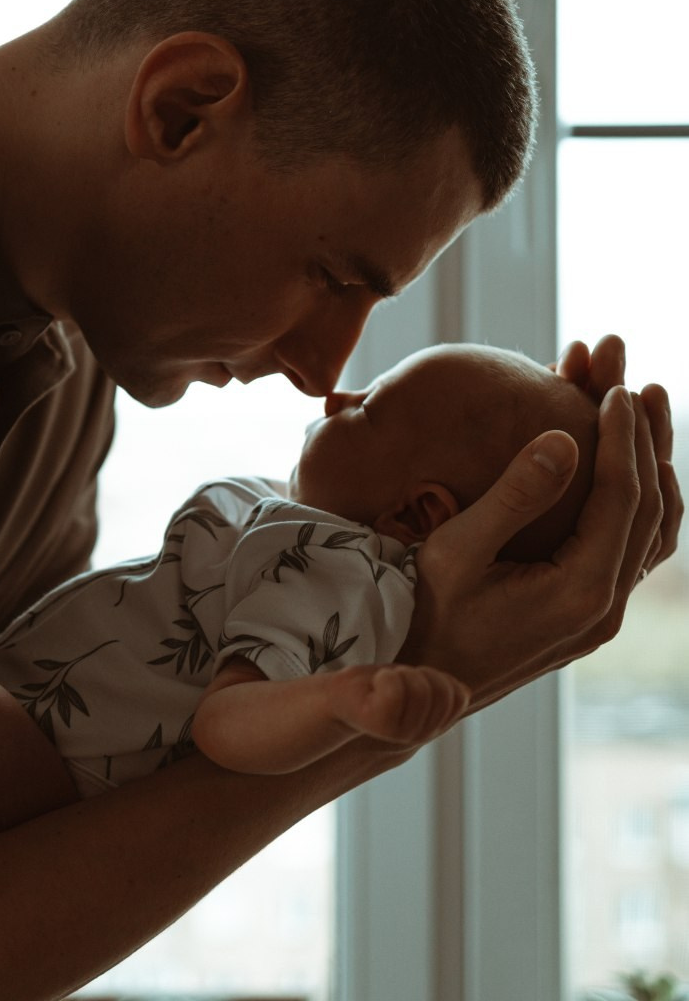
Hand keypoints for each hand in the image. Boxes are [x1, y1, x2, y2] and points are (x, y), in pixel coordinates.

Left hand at [332, 664, 469, 747]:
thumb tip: (463, 691)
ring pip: (420, 688)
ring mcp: (402, 733)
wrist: (331, 699)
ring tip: (382, 685)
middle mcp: (422, 734)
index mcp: (434, 724)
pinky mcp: (380, 723)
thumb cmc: (372, 687)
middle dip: (420, 674)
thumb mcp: (414, 685)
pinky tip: (372, 688)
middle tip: (395, 681)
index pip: (459, 695)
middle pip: (443, 691)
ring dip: (399, 675)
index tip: (413, 679)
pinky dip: (384, 677)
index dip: (438, 678)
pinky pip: (395, 688)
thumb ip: (440, 690)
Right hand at [397, 385, 664, 707]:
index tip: (617, 386)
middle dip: (645, 442)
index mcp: (581, 591)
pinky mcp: (586, 616)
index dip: (623, 436)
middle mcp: (604, 608)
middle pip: (649, 510)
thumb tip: (564, 439)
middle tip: (640, 385)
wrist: (417, 683)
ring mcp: (600, 617)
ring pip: (651, 534)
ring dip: (651, 470)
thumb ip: (513, 496)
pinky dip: (638, 506)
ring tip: (646, 418)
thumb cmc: (423, 615)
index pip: (624, 497)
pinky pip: (633, 553)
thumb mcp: (456, 551)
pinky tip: (628, 475)